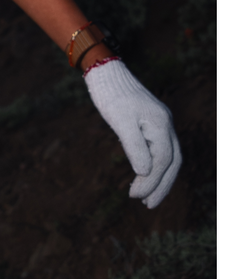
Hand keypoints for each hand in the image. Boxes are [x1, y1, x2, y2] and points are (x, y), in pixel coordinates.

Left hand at [84, 60, 181, 208]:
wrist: (106, 72)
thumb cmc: (111, 95)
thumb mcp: (120, 121)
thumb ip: (134, 146)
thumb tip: (146, 172)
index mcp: (160, 124)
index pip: (162, 161)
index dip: (151, 181)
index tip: (134, 196)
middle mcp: (165, 124)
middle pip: (172, 162)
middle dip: (161, 185)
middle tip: (147, 205)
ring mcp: (160, 123)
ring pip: (168, 157)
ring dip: (159, 178)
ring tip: (145, 197)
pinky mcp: (151, 122)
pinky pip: (159, 149)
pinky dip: (154, 165)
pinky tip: (143, 175)